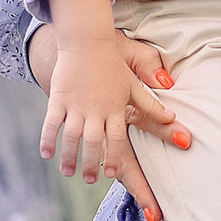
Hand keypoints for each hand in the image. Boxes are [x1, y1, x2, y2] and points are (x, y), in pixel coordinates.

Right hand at [35, 28, 185, 220]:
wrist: (87, 41)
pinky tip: (47, 154)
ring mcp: (76, 104)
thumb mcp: (134, 83)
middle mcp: (96, 108)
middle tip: (90, 180)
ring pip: (72, 136)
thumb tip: (174, 118)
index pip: (118, 138)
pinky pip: (52, 123)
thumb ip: (151, 104)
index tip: (112, 175)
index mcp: (116, 107)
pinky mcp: (59, 98)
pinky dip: (48, 140)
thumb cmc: (112, 63)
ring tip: (69, 172)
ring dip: (69, 157)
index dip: (115, 157)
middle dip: (91, 164)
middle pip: (94, 142)